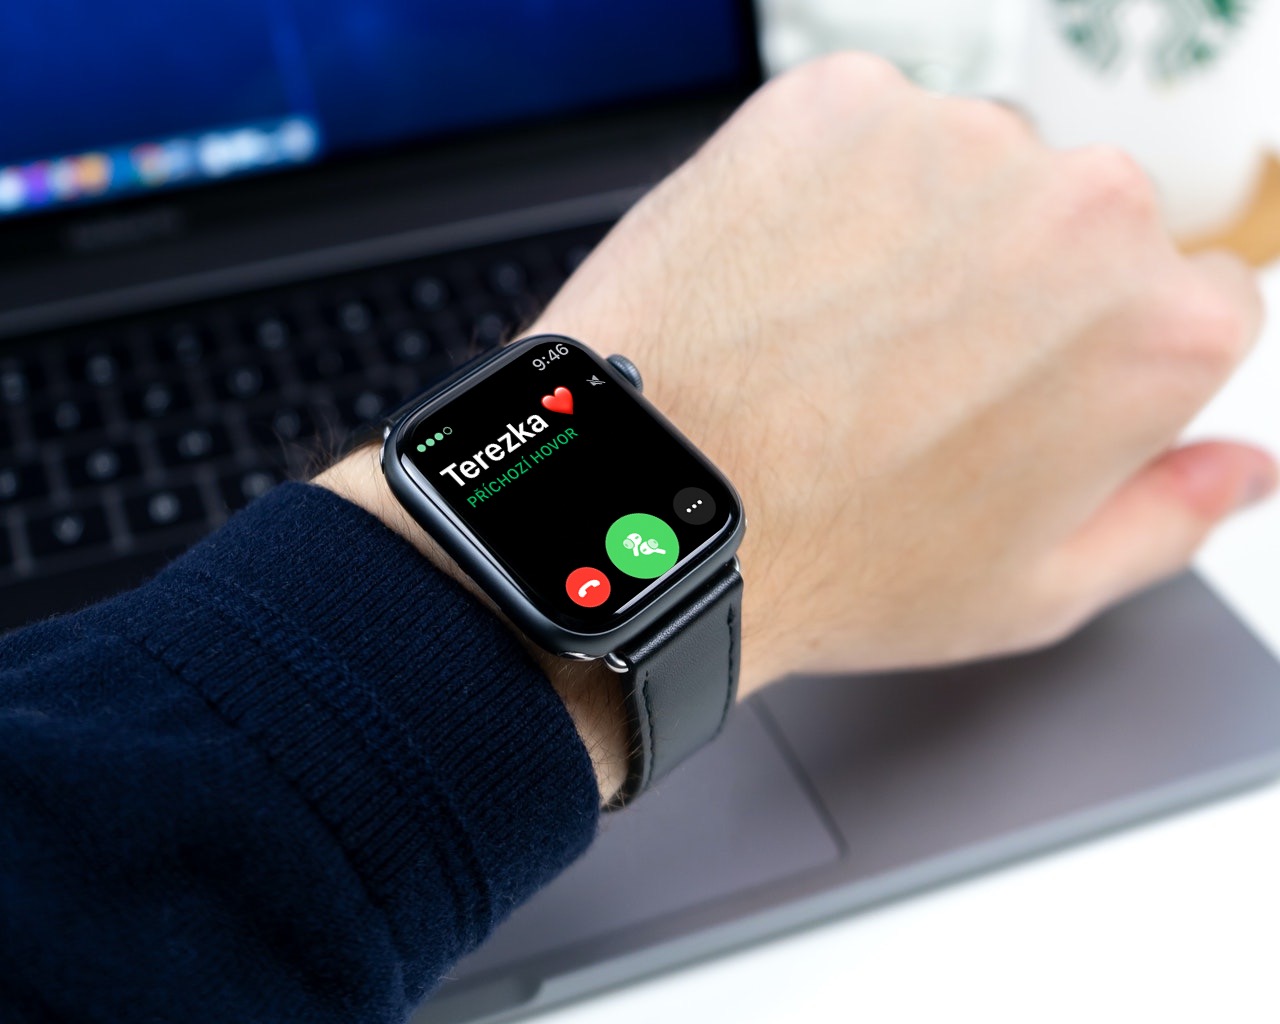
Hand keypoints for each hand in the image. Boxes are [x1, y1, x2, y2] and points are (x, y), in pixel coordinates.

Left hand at [533, 54, 1276, 696]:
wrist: (652, 513)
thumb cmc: (828, 562)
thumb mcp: (1032, 592)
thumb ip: (1166, 516)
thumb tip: (1241, 468)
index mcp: (1156, 330)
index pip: (1193, 296)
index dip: (1099, 352)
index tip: (1024, 385)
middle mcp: (1078, 210)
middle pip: (1080, 225)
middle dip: (1013, 290)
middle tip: (908, 376)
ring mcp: (950, 142)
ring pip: (968, 171)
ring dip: (917, 234)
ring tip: (829, 338)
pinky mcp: (831, 105)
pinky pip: (862, 134)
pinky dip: (828, 191)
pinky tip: (782, 283)